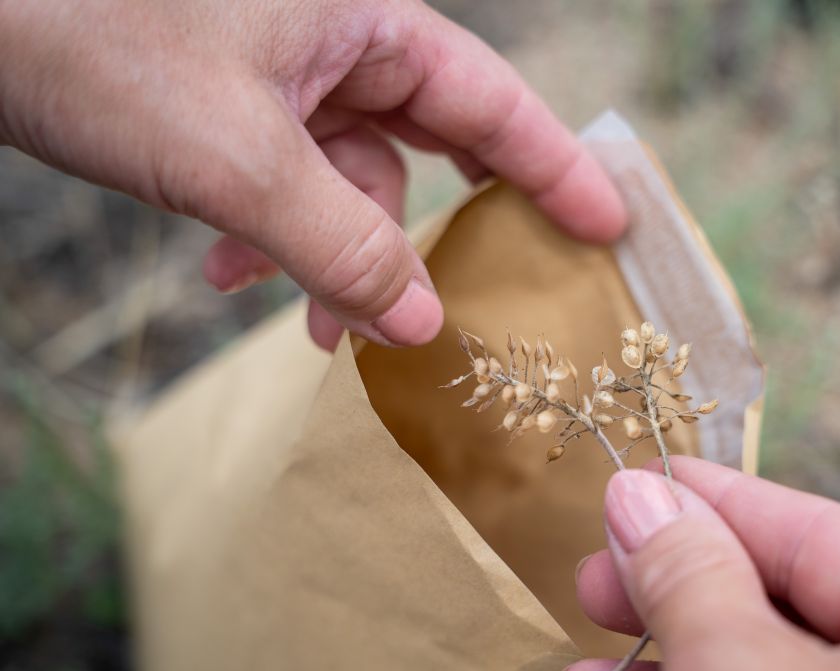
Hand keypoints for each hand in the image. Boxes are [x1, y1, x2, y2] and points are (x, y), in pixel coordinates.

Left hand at [0, 0, 624, 349]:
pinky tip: (231, 276)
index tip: (607, 227)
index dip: (556, 169)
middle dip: (434, 235)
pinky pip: (289, 185)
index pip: (491, 101)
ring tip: (304, 329)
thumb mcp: (234, 158)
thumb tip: (423, 322)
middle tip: (482, 299)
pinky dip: (276, 240)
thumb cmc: (90, 37)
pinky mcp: (234, 106)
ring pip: (350, 184)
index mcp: (363, 20)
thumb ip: (340, 244)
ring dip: (334, 260)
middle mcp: (336, 40)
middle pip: (428, 146)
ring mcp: (283, 74)